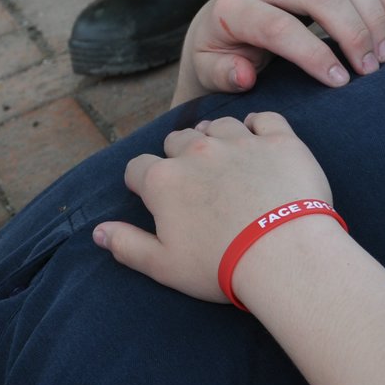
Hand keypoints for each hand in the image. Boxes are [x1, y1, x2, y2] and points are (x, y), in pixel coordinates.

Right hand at [92, 113, 332, 302]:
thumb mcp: (163, 266)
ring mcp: (240, 142)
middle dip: (178, 155)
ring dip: (216, 138)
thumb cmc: (221, 265)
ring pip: (218, 125)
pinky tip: (259, 141)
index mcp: (162, 180)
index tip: (154, 198)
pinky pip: (265, 118)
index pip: (137, 167)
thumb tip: (98, 232)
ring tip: (225, 159)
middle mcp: (196, 152)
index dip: (141, 182)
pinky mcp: (280, 142)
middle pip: (177, 139)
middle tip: (194, 182)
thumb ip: (126, 245)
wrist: (285, 256)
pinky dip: (259, 126)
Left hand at [173, 0, 384, 105]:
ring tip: (384, 53)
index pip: (278, 26)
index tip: (339, 81)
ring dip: (374, 15)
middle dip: (353, 32)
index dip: (313, 55)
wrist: (223, 23)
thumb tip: (244, 75)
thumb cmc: (219, 53)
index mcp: (233, 7)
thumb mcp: (209, 71)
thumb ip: (222, 75)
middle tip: (370, 68)